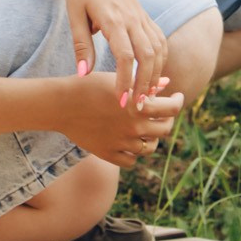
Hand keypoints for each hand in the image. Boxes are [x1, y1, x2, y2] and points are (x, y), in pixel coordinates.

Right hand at [56, 77, 184, 166]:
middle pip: (165, 130)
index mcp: (139, 107)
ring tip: (146, 128)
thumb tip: (167, 84)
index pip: (173, 109)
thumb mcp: (118, 80)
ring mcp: (122, 143)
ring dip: (151, 138)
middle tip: (163, 113)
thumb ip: (145, 84)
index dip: (179, 101)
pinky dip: (134, 153)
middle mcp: (134, 128)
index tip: (176, 97)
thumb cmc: (89, 86)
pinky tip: (130, 142)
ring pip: (150, 147)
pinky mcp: (108, 154)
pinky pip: (131, 160)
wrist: (61, 105)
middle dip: (167, 120)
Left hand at [62, 0, 167, 100]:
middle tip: (137, 106)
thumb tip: (84, 74)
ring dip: (156, 74)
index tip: (121, 100)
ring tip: (148, 95)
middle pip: (148, 56)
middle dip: (145, 83)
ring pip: (158, 49)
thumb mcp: (74, 16)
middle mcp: (132, 18)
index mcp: (113, 19)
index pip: (125, 56)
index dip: (125, 80)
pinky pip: (160, 40)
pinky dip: (161, 59)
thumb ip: (81, 45)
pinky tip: (155, 75)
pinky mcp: (145, 16)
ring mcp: (141, 16)